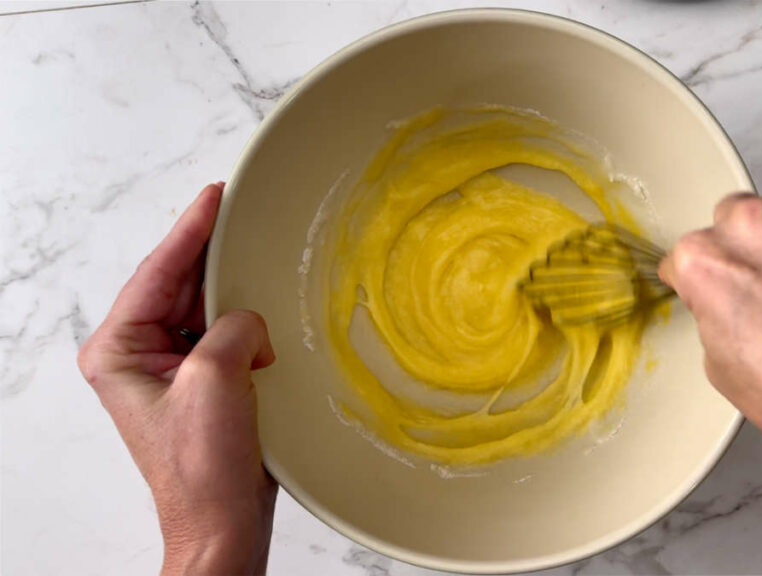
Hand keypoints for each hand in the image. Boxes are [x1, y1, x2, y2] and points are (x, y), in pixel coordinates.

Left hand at [78, 183, 276, 575]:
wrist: (222, 521)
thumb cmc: (202, 467)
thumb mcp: (214, 378)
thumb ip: (233, 326)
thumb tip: (250, 318)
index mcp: (118, 350)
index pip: (157, 272)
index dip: (190, 230)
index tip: (215, 196)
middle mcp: (137, 355)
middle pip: (179, 285)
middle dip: (214, 260)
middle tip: (243, 219)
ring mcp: (170, 369)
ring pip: (204, 309)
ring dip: (235, 298)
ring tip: (259, 268)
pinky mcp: (202, 383)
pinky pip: (224, 335)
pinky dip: (247, 326)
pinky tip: (266, 321)